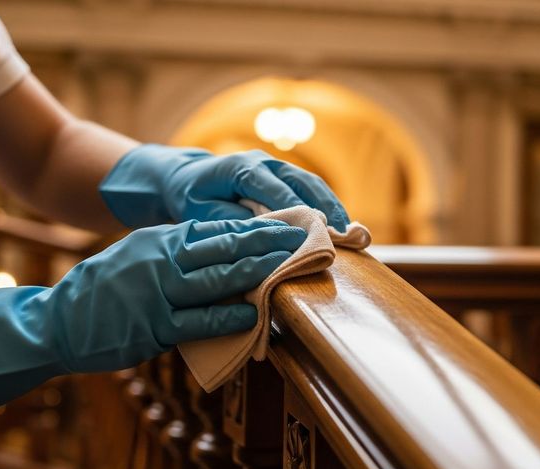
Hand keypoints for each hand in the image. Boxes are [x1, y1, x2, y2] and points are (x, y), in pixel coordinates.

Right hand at [0, 218, 306, 423]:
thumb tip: (221, 249)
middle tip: (306, 236)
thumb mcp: (139, 257)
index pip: (217, 228)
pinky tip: (254, 311)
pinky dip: (229, 314)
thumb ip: (177, 252)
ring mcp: (157, 293)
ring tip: (291, 265)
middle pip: (225, 246)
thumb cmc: (103, 292)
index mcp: (160, 241)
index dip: (257, 226)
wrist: (55, 323)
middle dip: (269, 241)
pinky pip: (199, 319)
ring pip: (217, 277)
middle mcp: (161, 260)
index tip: (290, 222)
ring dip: (258, 271)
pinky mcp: (152, 326)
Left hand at [99, 145, 350, 231]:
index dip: (299, 210)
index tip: (318, 230)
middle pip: (303, 182)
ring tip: (353, 232)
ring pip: (312, 183)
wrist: (186, 178)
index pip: (277, 189)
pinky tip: (342, 226)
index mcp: (242, 168)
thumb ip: (233, 222)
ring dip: (333, 206)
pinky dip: (328, 205)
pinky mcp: (283, 177)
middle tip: (346, 233)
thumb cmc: (191, 198)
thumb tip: (265, 234)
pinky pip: (310, 188)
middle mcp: (264, 162)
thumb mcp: (202, 213)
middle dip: (327, 207)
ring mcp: (276, 166)